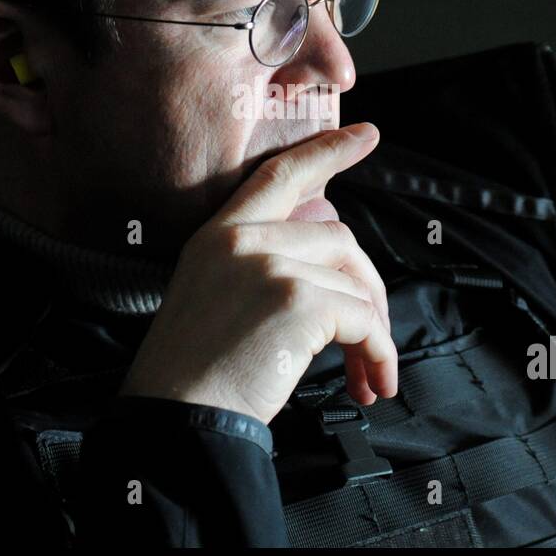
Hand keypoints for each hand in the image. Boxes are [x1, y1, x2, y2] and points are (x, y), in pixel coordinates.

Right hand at [118, 122, 396, 426]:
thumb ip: (260, 267)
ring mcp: (272, 264)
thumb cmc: (194, 375)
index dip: (326, 151)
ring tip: (368, 374)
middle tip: (375, 336)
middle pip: (338, 238)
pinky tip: (368, 381)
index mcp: (217, 235)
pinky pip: (364, 320)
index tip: (364, 136)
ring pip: (355, 283)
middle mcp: (243, 240)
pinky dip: (378, 353)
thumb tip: (331, 270)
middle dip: (367, 288)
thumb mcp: (213, 297)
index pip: (278, 175)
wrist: (178, 419)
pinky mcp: (299, 299)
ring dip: (374, 332)